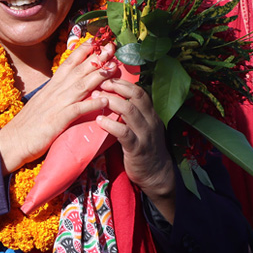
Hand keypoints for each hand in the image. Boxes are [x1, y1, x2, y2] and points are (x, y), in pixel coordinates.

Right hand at [0, 40, 114, 172]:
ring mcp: (56, 105)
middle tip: (111, 47)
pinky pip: (77, 110)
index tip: (96, 41)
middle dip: (96, 58)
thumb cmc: (28, 125)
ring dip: (98, 76)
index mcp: (51, 86)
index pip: (68, 64)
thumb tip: (68, 87)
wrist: (12, 141)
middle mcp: (54, 91)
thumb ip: (56, 93)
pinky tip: (104, 101)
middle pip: (78, 70)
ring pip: (80, 86)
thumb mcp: (42, 103)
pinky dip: (91, 104)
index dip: (83, 51)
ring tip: (113, 68)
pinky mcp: (57, 120)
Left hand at [92, 75, 175, 198]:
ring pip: (130, 111)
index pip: (139, 91)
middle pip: (136, 96)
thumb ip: (133, 114)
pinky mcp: (137, 149)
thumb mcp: (143, 127)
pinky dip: (110, 124)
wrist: (156, 175)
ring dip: (111, 102)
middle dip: (117, 87)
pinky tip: (99, 120)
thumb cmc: (144, 148)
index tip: (107, 78)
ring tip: (95, 99)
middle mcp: (150, 121)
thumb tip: (112, 98)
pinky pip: (124, 133)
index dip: (123, 82)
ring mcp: (145, 135)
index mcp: (151, 114)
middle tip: (99, 84)